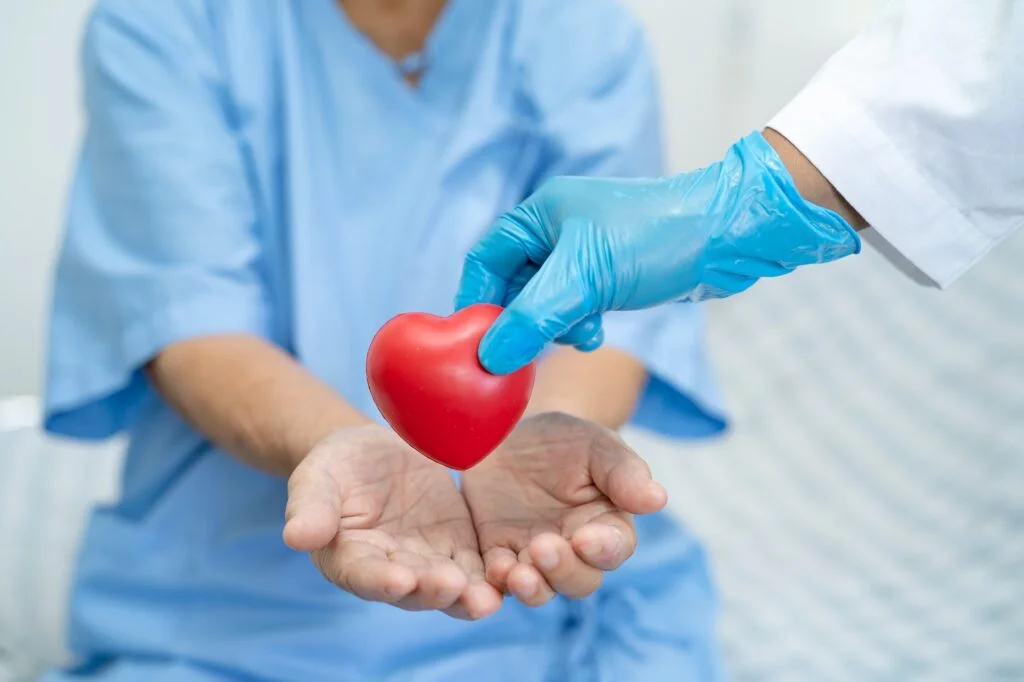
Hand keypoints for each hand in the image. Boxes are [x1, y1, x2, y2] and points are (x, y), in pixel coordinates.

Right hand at [283, 424, 501, 619]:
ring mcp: (429, 564)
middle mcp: (391, 573)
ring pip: (451, 589)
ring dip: (468, 596)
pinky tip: (514, 576)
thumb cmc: (338, 465)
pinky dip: (495, 578)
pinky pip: (480, 570)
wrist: (379, 451)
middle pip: (413, 590)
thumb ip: (311, 506)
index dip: (381, 581)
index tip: (399, 579)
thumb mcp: (319, 476)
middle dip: (433, 591)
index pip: (364, 576)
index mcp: (350, 559)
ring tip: (486, 598)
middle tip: (452, 586)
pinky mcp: (461, 550)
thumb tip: (295, 537)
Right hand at [455, 131, 860, 374]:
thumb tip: (489, 356)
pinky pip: (573, 304)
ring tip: (580, 337)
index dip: (476, 302)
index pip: (485, 260)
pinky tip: (596, 334)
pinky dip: (577, 324)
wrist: (727, 235)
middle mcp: (557, 228)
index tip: (474, 345)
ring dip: (552, 326)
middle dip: (520, 320)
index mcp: (540, 214)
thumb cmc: (655, 240)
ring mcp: (584, 251)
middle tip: (525, 354)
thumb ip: (533, 317)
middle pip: (513, 284)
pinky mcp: (609, 272)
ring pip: (544, 300)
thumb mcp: (585, 279)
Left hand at [461, 412, 666, 606]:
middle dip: (562, 571)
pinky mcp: (495, 555)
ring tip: (516, 573)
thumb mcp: (595, 444)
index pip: (612, 548)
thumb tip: (658, 498)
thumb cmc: (565, 441)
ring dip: (529, 587)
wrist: (511, 433)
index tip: (585, 538)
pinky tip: (490, 575)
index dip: (602, 549)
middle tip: (543, 548)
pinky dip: (493, 584)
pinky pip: (495, 581)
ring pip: (538, 589)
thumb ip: (624, 471)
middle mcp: (572, 552)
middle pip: (577, 580)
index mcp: (605, 526)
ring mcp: (532, 558)